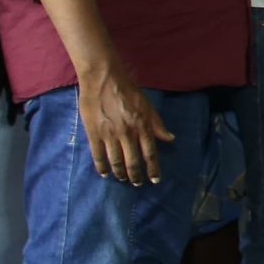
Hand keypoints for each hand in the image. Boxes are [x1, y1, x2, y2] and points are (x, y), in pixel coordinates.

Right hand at [75, 64, 175, 184]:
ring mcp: (109, 135)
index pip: (150, 154)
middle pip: (133, 162)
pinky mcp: (94, 134)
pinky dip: (102, 167)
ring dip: (120, 173)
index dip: (153, 169)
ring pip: (116, 161)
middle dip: (136, 175)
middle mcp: (127, 134)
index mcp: (142, 127)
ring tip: (122, 179)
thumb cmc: (128, 92)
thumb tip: (170, 139)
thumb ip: (157, 124)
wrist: (103, 80)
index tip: (155, 180)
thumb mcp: (147, 106)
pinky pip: (98, 155)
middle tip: (137, 183)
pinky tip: (104, 173)